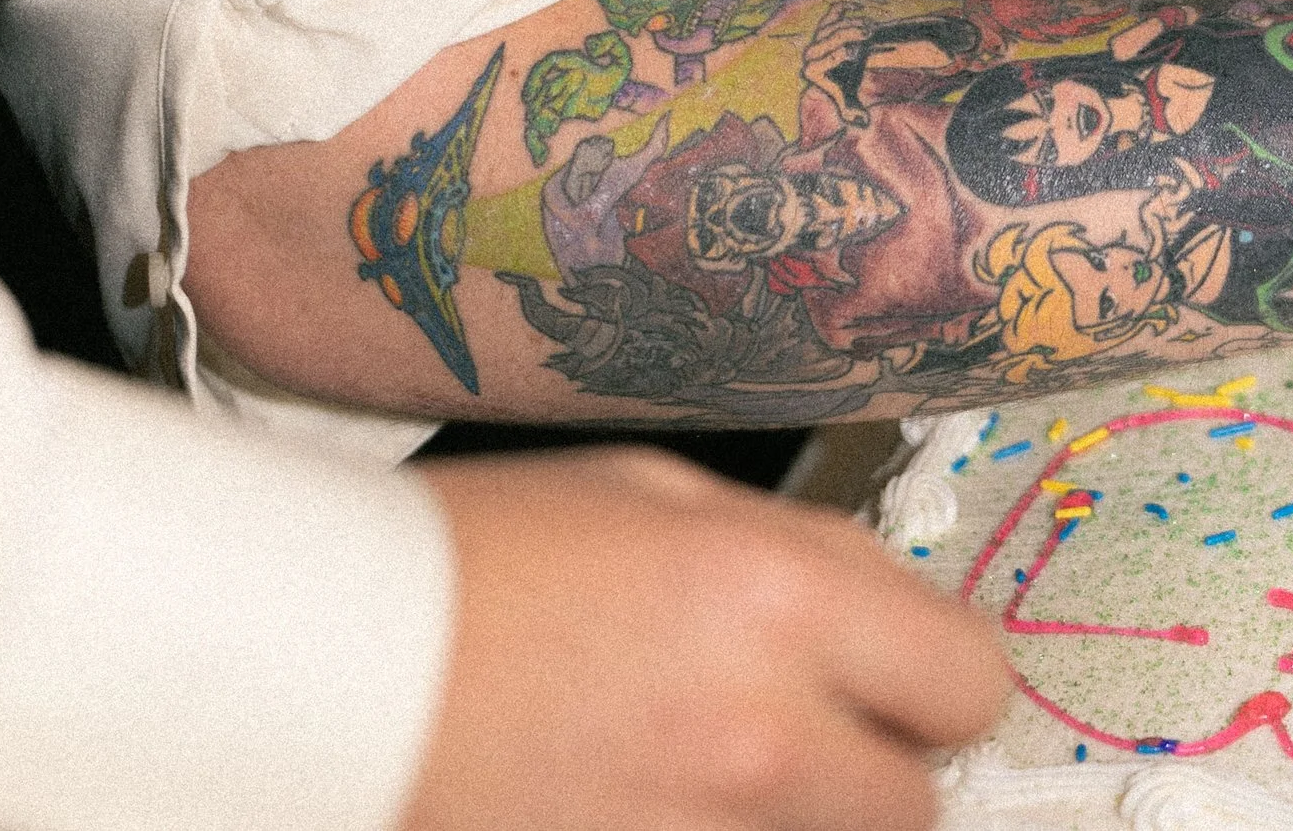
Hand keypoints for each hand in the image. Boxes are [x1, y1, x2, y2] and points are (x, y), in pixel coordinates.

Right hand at [401, 446, 1006, 830]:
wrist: (324, 668)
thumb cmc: (464, 562)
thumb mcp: (649, 494)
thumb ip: (787, 552)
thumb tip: (877, 605)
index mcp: (776, 598)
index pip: (968, 679)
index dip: (936, 671)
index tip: (906, 669)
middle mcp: (758, 738)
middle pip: (919, 804)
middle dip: (880, 762)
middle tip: (813, 723)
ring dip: (796, 812)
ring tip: (708, 756)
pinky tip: (648, 793)